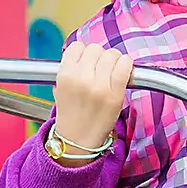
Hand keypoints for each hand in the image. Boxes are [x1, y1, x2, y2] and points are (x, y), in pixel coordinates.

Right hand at [51, 42, 133, 160]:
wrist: (78, 140)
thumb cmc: (71, 113)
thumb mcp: (60, 87)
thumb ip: (69, 68)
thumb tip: (85, 51)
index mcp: (65, 76)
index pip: (77, 46)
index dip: (83, 53)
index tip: (87, 61)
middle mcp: (81, 79)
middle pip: (96, 49)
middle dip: (99, 57)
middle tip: (100, 69)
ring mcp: (99, 86)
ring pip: (112, 54)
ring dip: (113, 60)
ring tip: (110, 72)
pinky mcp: (116, 94)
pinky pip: (125, 66)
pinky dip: (126, 64)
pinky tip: (123, 70)